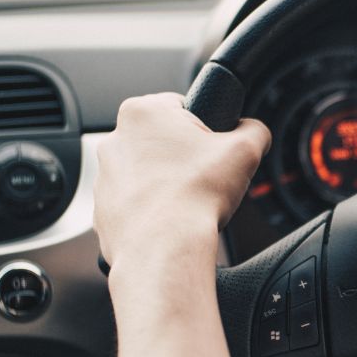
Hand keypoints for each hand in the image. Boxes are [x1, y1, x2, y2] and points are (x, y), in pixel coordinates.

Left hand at [94, 93, 269, 266]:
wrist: (164, 249)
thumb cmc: (195, 197)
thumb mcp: (245, 150)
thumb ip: (254, 129)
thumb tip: (253, 130)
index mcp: (143, 112)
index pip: (182, 106)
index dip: (206, 129)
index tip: (215, 150)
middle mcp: (115, 139)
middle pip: (164, 140)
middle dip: (186, 156)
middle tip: (207, 177)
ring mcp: (104, 176)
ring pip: (148, 172)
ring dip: (168, 182)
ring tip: (190, 201)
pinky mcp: (102, 208)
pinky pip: (135, 202)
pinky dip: (153, 209)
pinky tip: (172, 219)